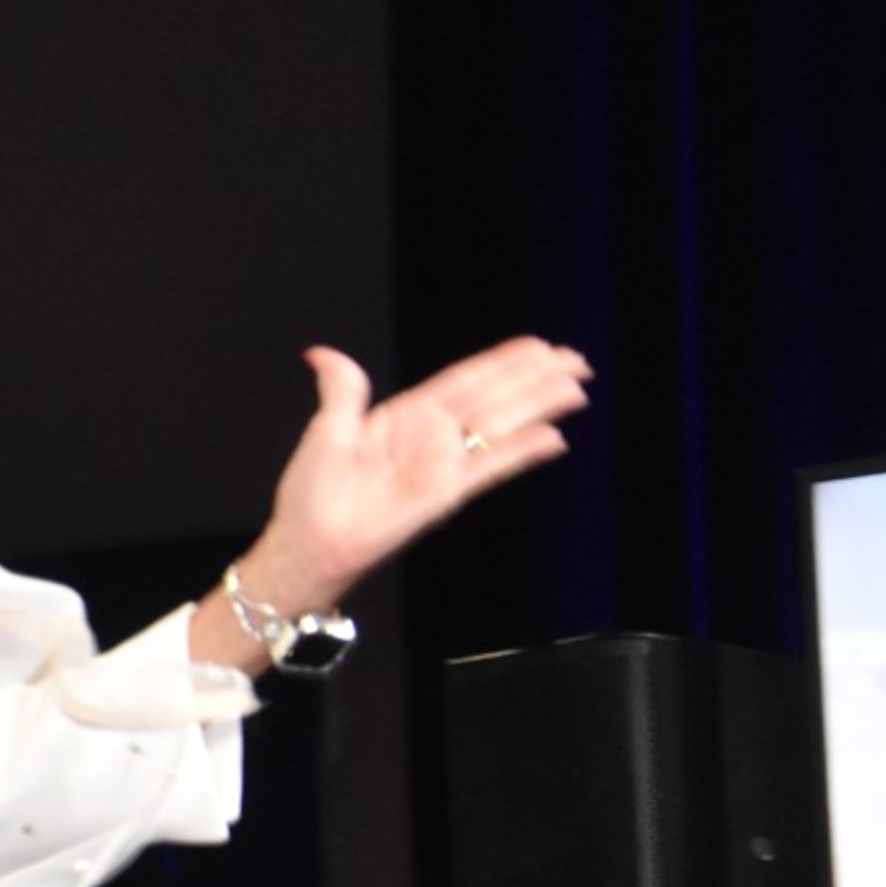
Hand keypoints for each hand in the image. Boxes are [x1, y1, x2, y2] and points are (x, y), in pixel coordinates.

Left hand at [237, 335, 593, 617]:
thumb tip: (323, 354)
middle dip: (534, 378)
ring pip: (500, 426)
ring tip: (574, 388)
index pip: (465, 380)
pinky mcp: (444, 493)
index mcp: (406, 416)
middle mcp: (432, 436)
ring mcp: (442, 464)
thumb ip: (341, 391)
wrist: (311, 540)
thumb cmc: (313, 493)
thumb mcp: (326, 430)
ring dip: (537, 407)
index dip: (503, 363)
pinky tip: (550, 438)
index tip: (538, 346)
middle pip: (494, 398)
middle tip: (575, 359)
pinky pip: (487, 467)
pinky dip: (519, 453)